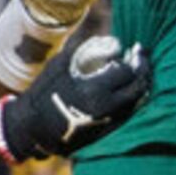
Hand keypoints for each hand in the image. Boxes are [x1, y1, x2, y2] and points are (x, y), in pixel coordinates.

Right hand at [0, 35, 151, 160]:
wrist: (32, 128)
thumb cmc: (43, 92)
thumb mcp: (60, 65)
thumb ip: (84, 51)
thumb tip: (109, 41)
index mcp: (94, 89)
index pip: (127, 72)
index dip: (133, 59)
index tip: (132, 48)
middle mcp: (105, 108)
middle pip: (138, 87)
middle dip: (143, 70)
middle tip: (141, 57)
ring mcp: (107, 123)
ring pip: (137, 102)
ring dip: (141, 85)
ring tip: (139, 71)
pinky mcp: (105, 132)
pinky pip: (128, 114)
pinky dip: (134, 100)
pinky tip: (131, 89)